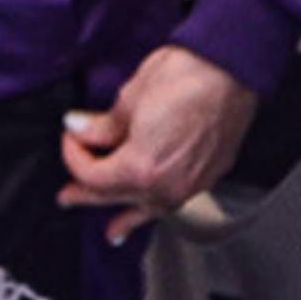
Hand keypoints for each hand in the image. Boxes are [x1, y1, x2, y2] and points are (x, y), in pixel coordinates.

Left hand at [60, 44, 256, 217]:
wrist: (231, 68)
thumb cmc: (185, 75)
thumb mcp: (130, 98)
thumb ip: (102, 126)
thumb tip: (80, 130)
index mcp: (140, 167)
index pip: (91, 175)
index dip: (73, 155)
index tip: (72, 137)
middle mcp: (166, 186)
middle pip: (115, 196)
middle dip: (88, 192)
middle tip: (69, 196)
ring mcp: (190, 185)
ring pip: (147, 208)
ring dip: (125, 215)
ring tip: (113, 230)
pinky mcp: (208, 177)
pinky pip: (173, 202)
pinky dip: (158, 210)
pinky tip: (154, 213)